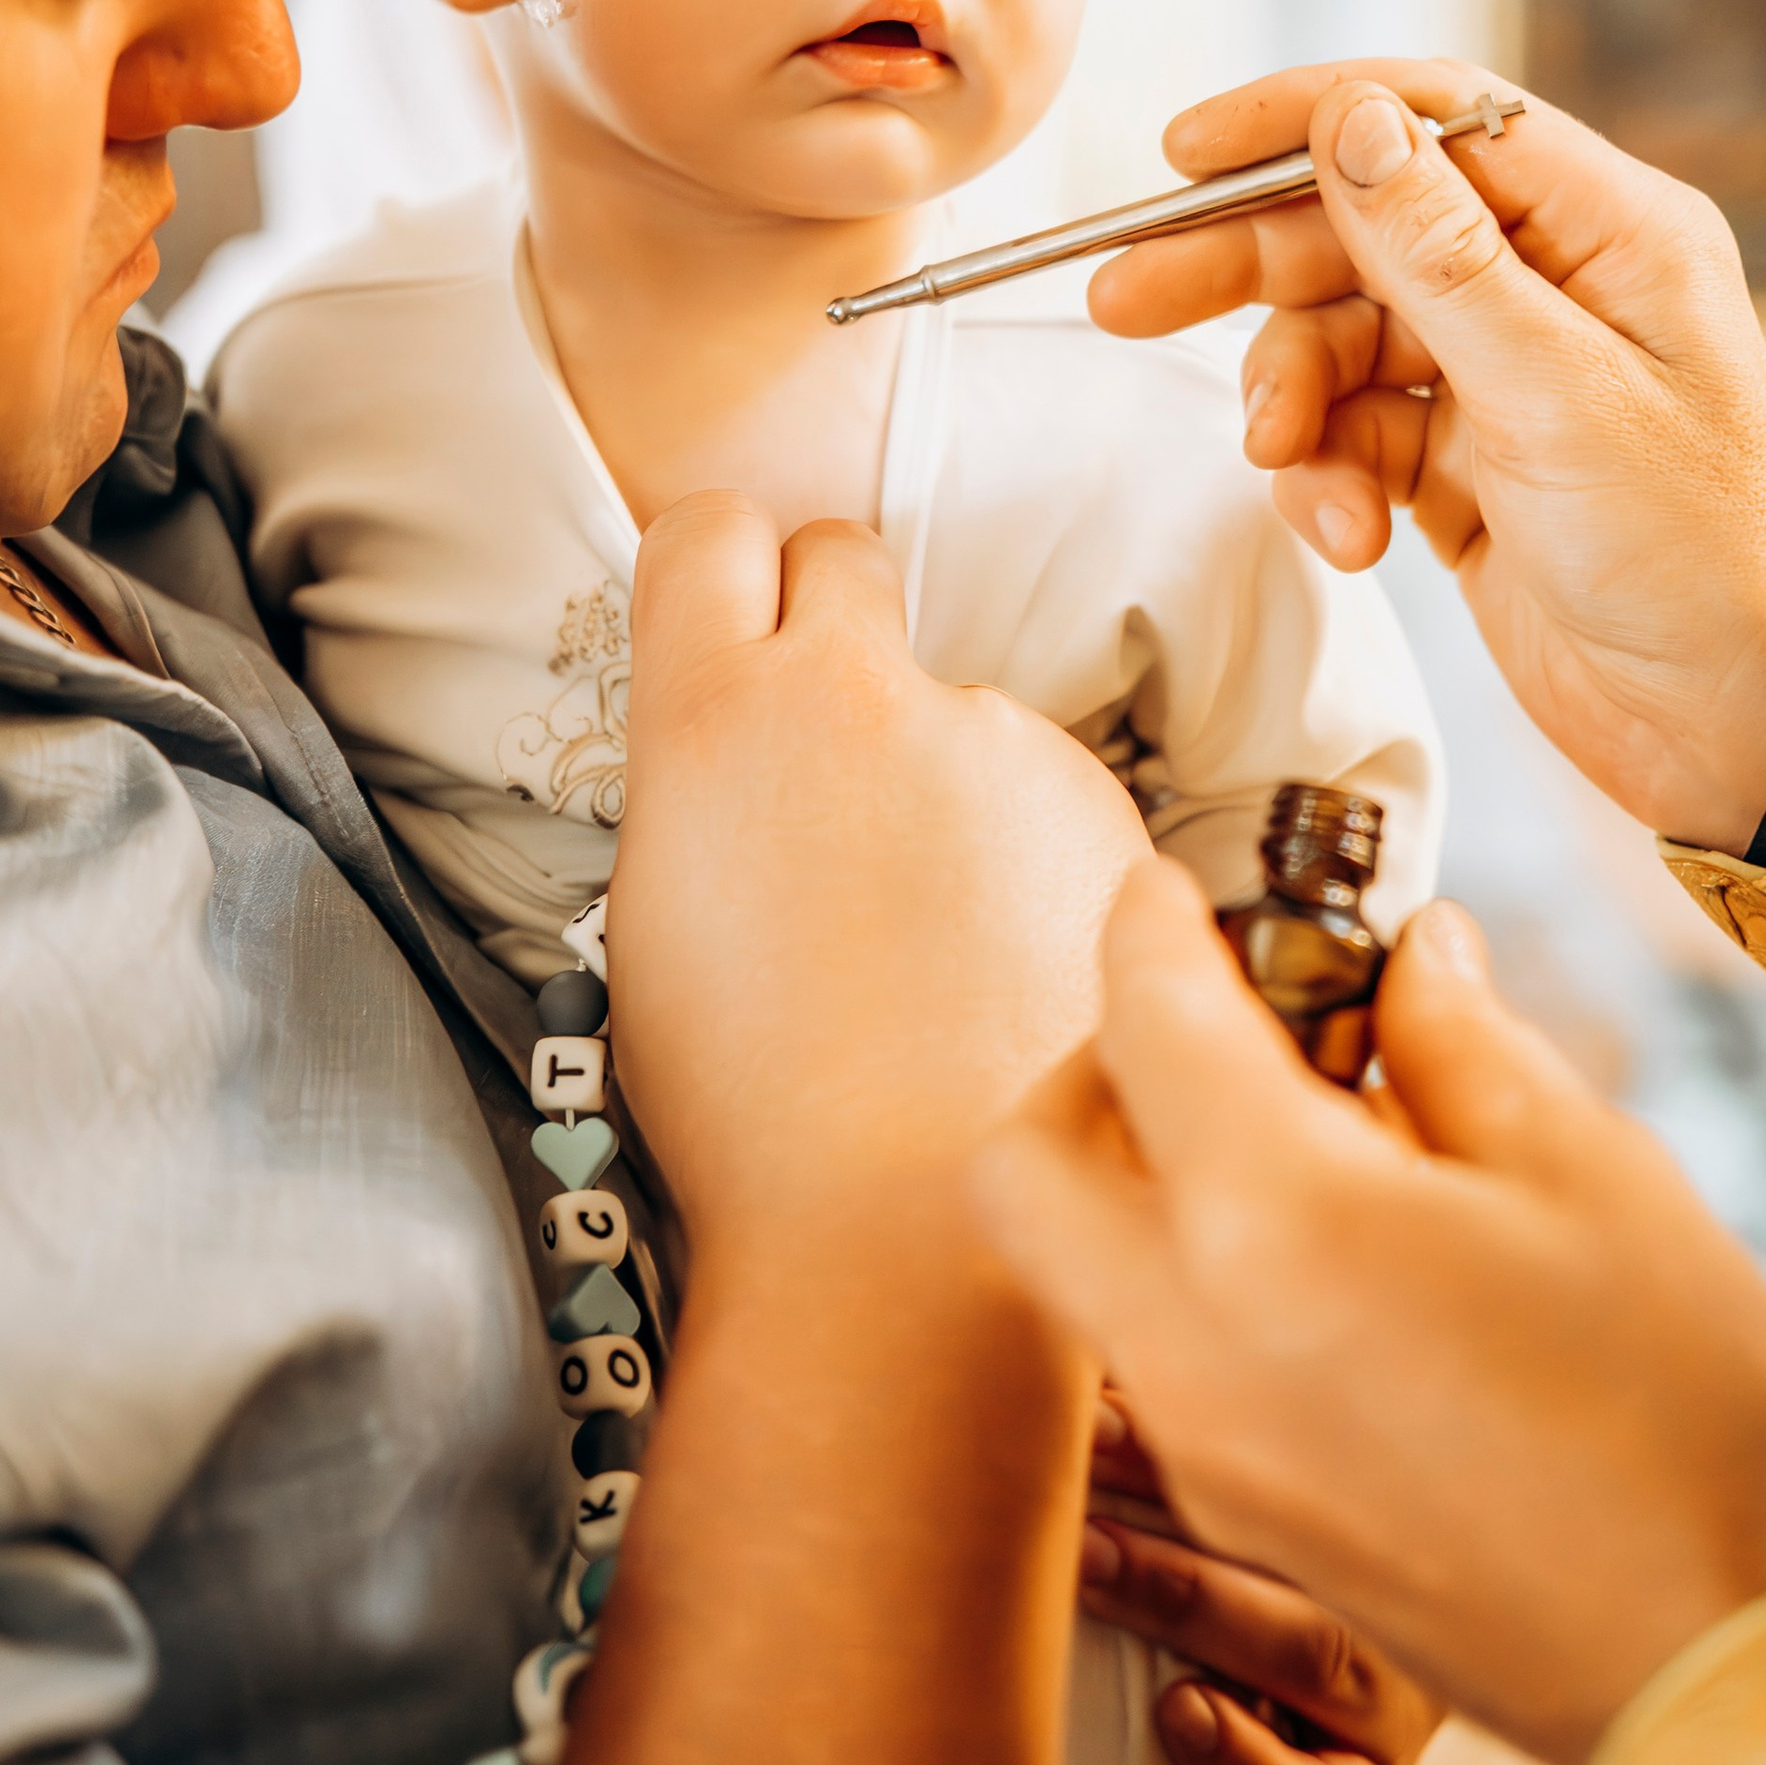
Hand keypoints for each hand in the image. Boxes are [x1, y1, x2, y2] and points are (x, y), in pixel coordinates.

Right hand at [604, 494, 1151, 1236]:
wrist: (904, 1232)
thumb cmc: (754, 1112)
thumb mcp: (663, 917)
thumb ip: (709, 786)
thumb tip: (746, 756)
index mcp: (718, 718)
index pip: (710, 532)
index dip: (723, 573)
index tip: (732, 623)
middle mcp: (860, 694)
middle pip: (844, 559)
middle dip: (831, 625)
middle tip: (827, 748)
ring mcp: (998, 741)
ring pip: (957, 704)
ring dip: (942, 776)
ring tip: (929, 941)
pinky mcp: (1102, 804)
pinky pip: (1045, 791)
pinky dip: (1029, 852)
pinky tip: (1009, 967)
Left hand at [981, 869, 1765, 1764]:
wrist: (1729, 1666)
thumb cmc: (1692, 1407)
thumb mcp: (1591, 1173)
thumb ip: (1461, 1042)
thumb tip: (1410, 953)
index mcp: (1277, 1223)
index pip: (1145, 1019)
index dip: (1152, 920)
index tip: (1174, 882)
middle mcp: (1195, 1342)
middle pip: (1024, 1166)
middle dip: (1089, 1071)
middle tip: (1210, 1031)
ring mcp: (1206, 1453)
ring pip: (1071, 1278)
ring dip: (1129, 1183)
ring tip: (1284, 1141)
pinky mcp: (1246, 1523)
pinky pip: (1148, 1370)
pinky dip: (1182, 1281)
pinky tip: (1324, 1260)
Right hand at [1090, 60, 1765, 848]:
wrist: (1737, 731)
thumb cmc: (1698, 556)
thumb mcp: (1557, 393)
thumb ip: (1439, 254)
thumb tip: (1350, 116)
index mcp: (1610, 232)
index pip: (1436, 121)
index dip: (1305, 121)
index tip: (1186, 155)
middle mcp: (1557, 287)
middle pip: (1363, 230)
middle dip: (1247, 269)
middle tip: (1125, 299)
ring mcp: (1509, 379)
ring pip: (1341, 341)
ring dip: (1294, 403)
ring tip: (1279, 466)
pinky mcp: (1467, 468)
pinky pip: (1354, 436)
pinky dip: (1330, 480)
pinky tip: (1351, 539)